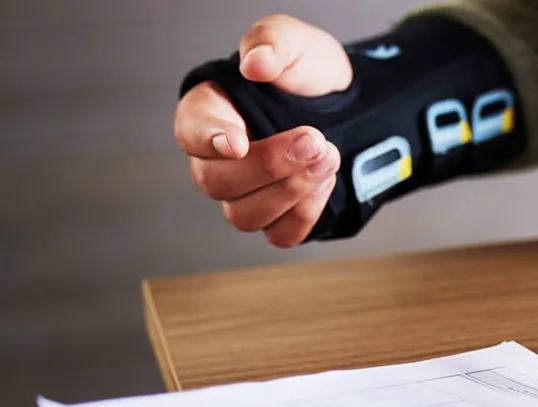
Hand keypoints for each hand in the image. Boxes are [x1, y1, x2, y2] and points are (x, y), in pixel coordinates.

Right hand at [174, 15, 349, 247]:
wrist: (348, 102)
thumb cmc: (305, 71)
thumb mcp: (292, 41)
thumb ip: (271, 43)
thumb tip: (256, 62)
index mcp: (208, 111)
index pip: (190, 132)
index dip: (208, 140)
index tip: (237, 142)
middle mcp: (217, 160)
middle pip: (215, 182)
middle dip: (268, 166)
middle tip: (313, 141)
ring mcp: (244, 194)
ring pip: (244, 215)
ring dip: (289, 190)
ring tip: (328, 157)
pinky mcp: (276, 218)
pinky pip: (278, 234)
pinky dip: (304, 213)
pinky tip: (325, 182)